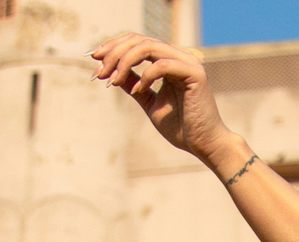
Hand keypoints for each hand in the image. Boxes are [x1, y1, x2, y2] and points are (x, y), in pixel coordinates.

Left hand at [90, 33, 237, 168]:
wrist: (204, 145)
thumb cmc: (182, 128)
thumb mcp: (150, 103)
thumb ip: (134, 85)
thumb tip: (113, 72)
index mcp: (169, 60)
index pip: (137, 42)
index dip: (114, 47)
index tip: (94, 60)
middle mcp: (179, 56)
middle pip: (138, 40)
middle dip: (114, 53)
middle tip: (98, 71)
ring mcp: (187, 62)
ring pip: (147, 47)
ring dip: (124, 62)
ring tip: (112, 81)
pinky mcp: (194, 73)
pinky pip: (161, 65)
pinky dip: (145, 76)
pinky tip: (138, 91)